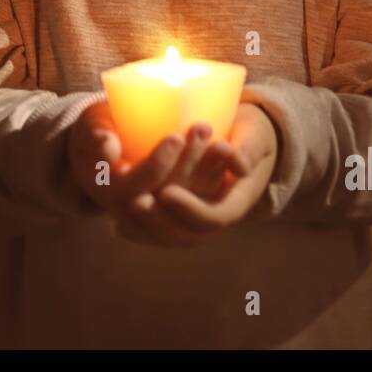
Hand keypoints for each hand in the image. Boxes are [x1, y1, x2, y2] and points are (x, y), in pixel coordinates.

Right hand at [67, 101, 239, 228]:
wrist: (106, 152)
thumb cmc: (99, 130)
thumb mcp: (90, 126)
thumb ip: (95, 134)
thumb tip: (108, 149)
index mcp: (110, 191)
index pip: (138, 185)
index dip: (158, 164)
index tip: (175, 136)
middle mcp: (135, 211)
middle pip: (169, 195)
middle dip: (189, 163)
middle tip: (203, 128)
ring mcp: (159, 213)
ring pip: (190, 204)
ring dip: (208, 174)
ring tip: (221, 142)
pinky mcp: (179, 208)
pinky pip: (201, 203)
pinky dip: (215, 182)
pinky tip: (227, 155)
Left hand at [124, 102, 278, 246]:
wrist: (244, 141)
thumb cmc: (249, 134)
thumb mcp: (255, 135)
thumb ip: (248, 148)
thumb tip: (239, 165)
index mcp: (236, 202)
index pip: (213, 218)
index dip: (188, 210)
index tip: (166, 192)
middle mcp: (215, 217)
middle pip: (185, 236)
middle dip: (158, 221)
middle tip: (135, 201)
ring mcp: (195, 222)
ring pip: (167, 238)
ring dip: (144, 226)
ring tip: (123, 207)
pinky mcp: (177, 218)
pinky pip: (156, 235)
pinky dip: (137, 231)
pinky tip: (116, 225)